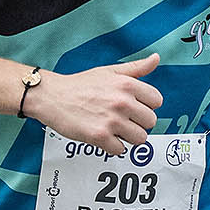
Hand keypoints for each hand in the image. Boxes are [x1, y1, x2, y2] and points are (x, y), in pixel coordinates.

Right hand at [25, 53, 163, 153]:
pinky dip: (113, 146)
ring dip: (128, 137)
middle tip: (123, 120)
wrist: (52, 97)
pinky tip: (104, 136)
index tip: (135, 107)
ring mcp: (112, 120)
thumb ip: (136, 68)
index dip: (146, 105)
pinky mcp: (100, 136)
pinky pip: (120, 150)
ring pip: (139, 139)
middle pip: (150, 122)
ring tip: (114, 129)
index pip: (157, 101)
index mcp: (127, 85)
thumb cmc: (79, 85)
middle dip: (137, 122)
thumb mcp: (110, 71)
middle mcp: (122, 102)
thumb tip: (155, 59)